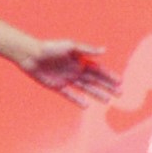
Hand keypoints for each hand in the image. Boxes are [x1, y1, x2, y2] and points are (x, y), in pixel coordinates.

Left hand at [5, 36, 123, 102]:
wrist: (31, 55)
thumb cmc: (51, 47)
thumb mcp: (70, 46)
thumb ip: (87, 50)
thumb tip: (104, 50)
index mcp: (81, 60)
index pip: (99, 70)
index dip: (110, 76)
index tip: (120, 81)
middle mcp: (76, 71)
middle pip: (95, 81)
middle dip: (108, 87)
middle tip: (120, 93)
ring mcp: (68, 79)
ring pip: (86, 89)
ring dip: (97, 94)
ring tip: (107, 101)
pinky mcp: (58, 86)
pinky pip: (70, 95)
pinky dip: (77, 100)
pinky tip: (86, 105)